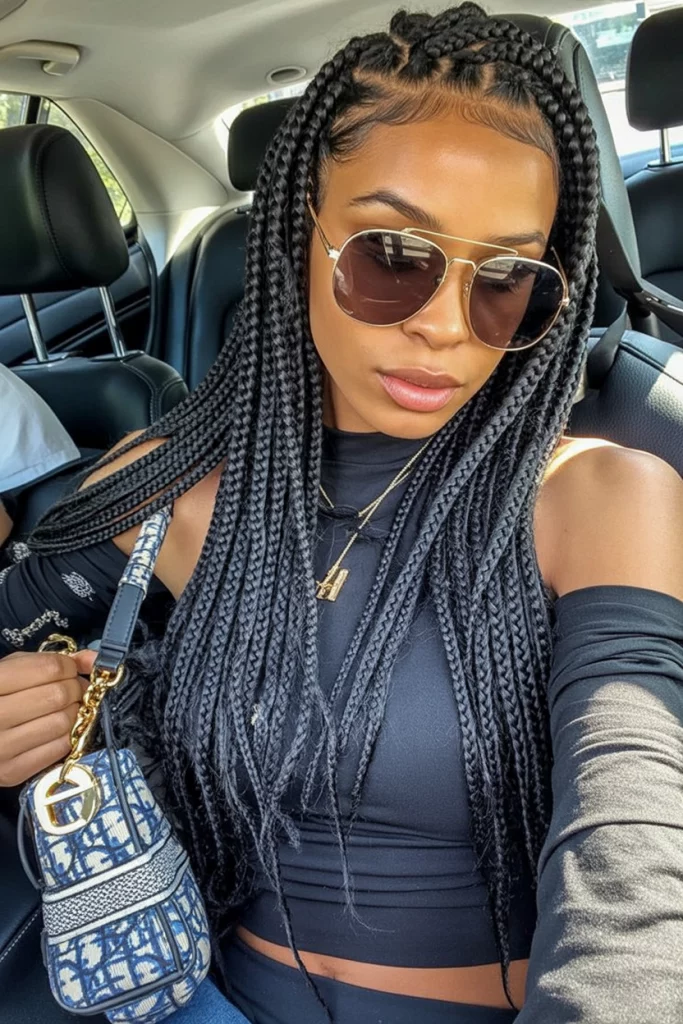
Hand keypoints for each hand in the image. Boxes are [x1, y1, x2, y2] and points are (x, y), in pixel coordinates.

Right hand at [0, 649, 96, 786]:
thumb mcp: (12, 670)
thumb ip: (48, 662)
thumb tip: (93, 659)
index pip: (50, 668)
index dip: (69, 666)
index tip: (70, 669)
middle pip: (59, 695)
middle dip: (75, 689)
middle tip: (73, 689)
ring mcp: (2, 746)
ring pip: (64, 722)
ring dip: (75, 712)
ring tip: (65, 708)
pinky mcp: (12, 771)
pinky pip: (60, 748)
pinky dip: (68, 735)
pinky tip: (57, 728)